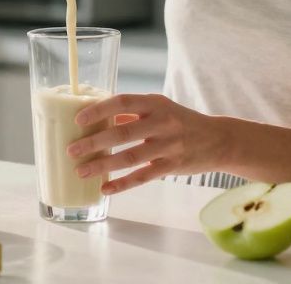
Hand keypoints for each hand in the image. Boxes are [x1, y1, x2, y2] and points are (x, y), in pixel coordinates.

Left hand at [65, 93, 227, 194]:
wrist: (218, 140)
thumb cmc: (182, 122)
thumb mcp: (161, 109)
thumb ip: (133, 113)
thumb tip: (100, 118)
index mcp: (156, 104)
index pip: (123, 101)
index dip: (99, 110)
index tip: (79, 120)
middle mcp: (162, 123)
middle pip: (123, 133)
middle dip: (94, 142)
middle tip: (72, 150)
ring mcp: (168, 146)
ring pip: (130, 158)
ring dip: (103, 165)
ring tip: (81, 171)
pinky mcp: (172, 166)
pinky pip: (143, 177)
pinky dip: (122, 184)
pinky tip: (105, 188)